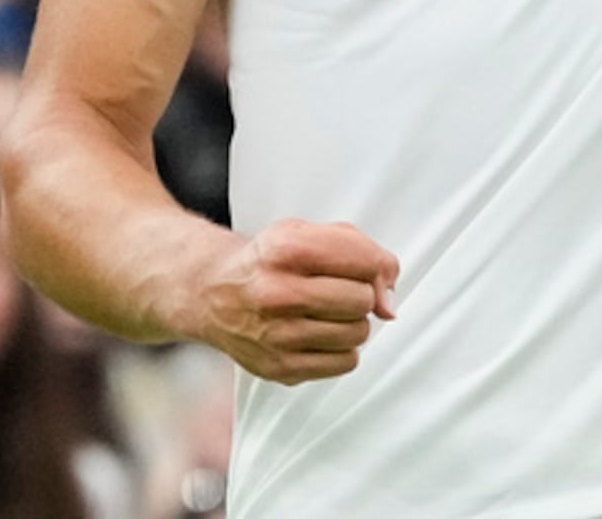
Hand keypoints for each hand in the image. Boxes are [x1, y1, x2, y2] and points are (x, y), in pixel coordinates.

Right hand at [192, 219, 400, 385]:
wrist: (213, 293)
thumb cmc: (268, 262)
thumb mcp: (307, 233)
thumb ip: (361, 251)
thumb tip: (388, 302)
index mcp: (286, 249)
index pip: (365, 261)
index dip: (377, 265)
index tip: (367, 269)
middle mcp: (276, 293)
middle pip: (362, 300)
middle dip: (360, 294)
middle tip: (337, 290)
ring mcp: (275, 335)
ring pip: (357, 333)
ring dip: (351, 322)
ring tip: (326, 312)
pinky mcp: (278, 367)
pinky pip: (345, 363)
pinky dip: (341, 349)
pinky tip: (319, 334)